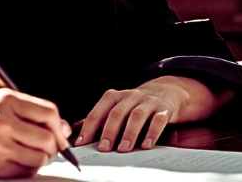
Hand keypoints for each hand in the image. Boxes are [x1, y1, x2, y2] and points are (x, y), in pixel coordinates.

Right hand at [0, 88, 71, 177]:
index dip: (60, 126)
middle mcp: (2, 119)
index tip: (61, 135)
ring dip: (40, 159)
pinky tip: (15, 161)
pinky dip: (27, 169)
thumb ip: (31, 113)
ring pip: (40, 157)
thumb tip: (64, 128)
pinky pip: (26, 171)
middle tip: (46, 148)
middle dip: (53, 146)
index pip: (48, 112)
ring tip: (27, 154)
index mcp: (6, 100)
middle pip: (48, 138)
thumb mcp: (0, 106)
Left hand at [75, 76, 220, 152]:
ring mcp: (147, 102)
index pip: (98, 111)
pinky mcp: (164, 109)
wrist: (166, 92)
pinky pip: (158, 121)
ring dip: (128, 133)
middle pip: (117, 113)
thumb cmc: (135, 104)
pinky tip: (146, 145)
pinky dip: (152, 133)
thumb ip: (100, 118)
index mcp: (115, 96)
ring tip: (124, 149)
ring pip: (136, 116)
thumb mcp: (117, 107)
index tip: (82, 143)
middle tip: (104, 149)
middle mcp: (130, 96)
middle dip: (108, 131)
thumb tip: (76, 130)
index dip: (89, 127)